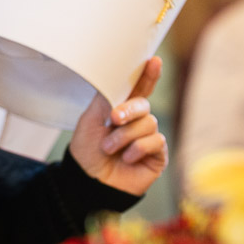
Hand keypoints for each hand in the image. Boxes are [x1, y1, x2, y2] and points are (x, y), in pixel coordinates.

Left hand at [68, 57, 166, 195]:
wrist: (88, 182)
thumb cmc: (86, 153)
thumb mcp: (90, 120)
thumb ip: (106, 99)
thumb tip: (119, 79)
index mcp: (121, 110)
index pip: (138, 89)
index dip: (148, 75)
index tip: (153, 60)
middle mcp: (137, 123)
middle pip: (144, 104)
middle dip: (129, 110)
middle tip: (114, 119)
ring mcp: (148, 139)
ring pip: (149, 123)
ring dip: (126, 135)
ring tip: (110, 148)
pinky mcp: (157, 156)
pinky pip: (156, 141)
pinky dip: (138, 148)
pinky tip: (127, 158)